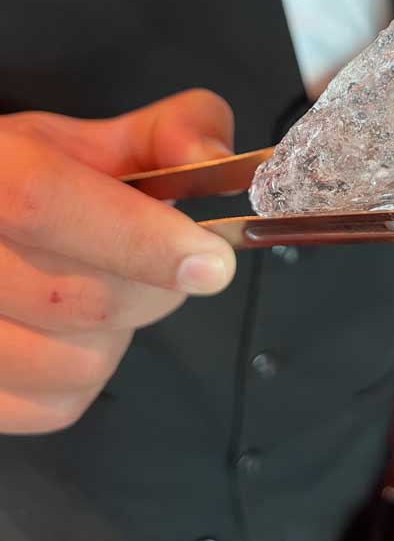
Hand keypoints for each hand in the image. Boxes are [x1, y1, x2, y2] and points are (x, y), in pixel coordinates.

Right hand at [0, 89, 235, 434]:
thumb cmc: (30, 182)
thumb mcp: (90, 141)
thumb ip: (169, 134)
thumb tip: (216, 161)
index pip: (44, 202)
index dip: (137, 237)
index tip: (212, 262)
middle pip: (78, 298)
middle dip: (154, 283)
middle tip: (164, 257)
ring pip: (77, 364)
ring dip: (120, 331)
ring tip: (100, 288)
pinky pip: (59, 405)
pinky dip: (88, 373)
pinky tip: (71, 331)